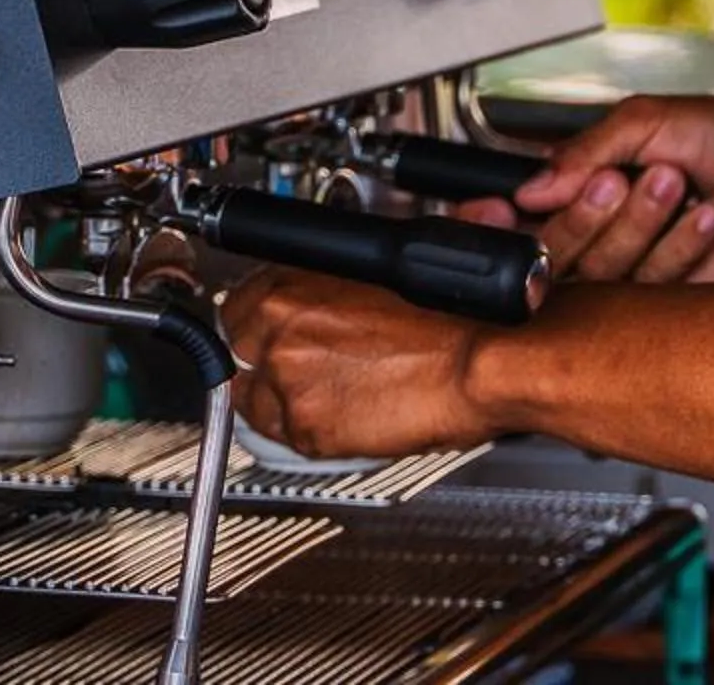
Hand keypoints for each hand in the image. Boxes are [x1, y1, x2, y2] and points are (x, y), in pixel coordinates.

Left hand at [221, 268, 488, 458]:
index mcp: (290, 286)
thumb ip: (334, 283)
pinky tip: (333, 419)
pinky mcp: (306, 429)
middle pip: (237, 351)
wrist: (476, 367)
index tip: (270, 331)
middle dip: (262, 359)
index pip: (237, 305)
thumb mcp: (380, 276)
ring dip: (275, 399)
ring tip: (316, 396)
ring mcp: (288, 382)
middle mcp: (278, 331)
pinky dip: (301, 431)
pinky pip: (279, 436)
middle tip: (296, 365)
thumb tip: (318, 295)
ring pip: (249, 398)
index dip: (259, 322)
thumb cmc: (446, 322)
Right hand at [456, 95, 713, 283]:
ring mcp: (635, 272)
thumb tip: (529, 189)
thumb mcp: (644, 123)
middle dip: (585, 217)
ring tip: (675, 183)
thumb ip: (582, 153)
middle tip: (616, 181)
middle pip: (555, 252)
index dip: (507, 217)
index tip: (501, 206)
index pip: (522, 218)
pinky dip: (679, 248)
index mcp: (584, 190)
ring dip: (639, 224)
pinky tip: (707, 217)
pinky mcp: (672, 303)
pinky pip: (651, 293)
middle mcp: (602, 234)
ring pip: (602, 274)